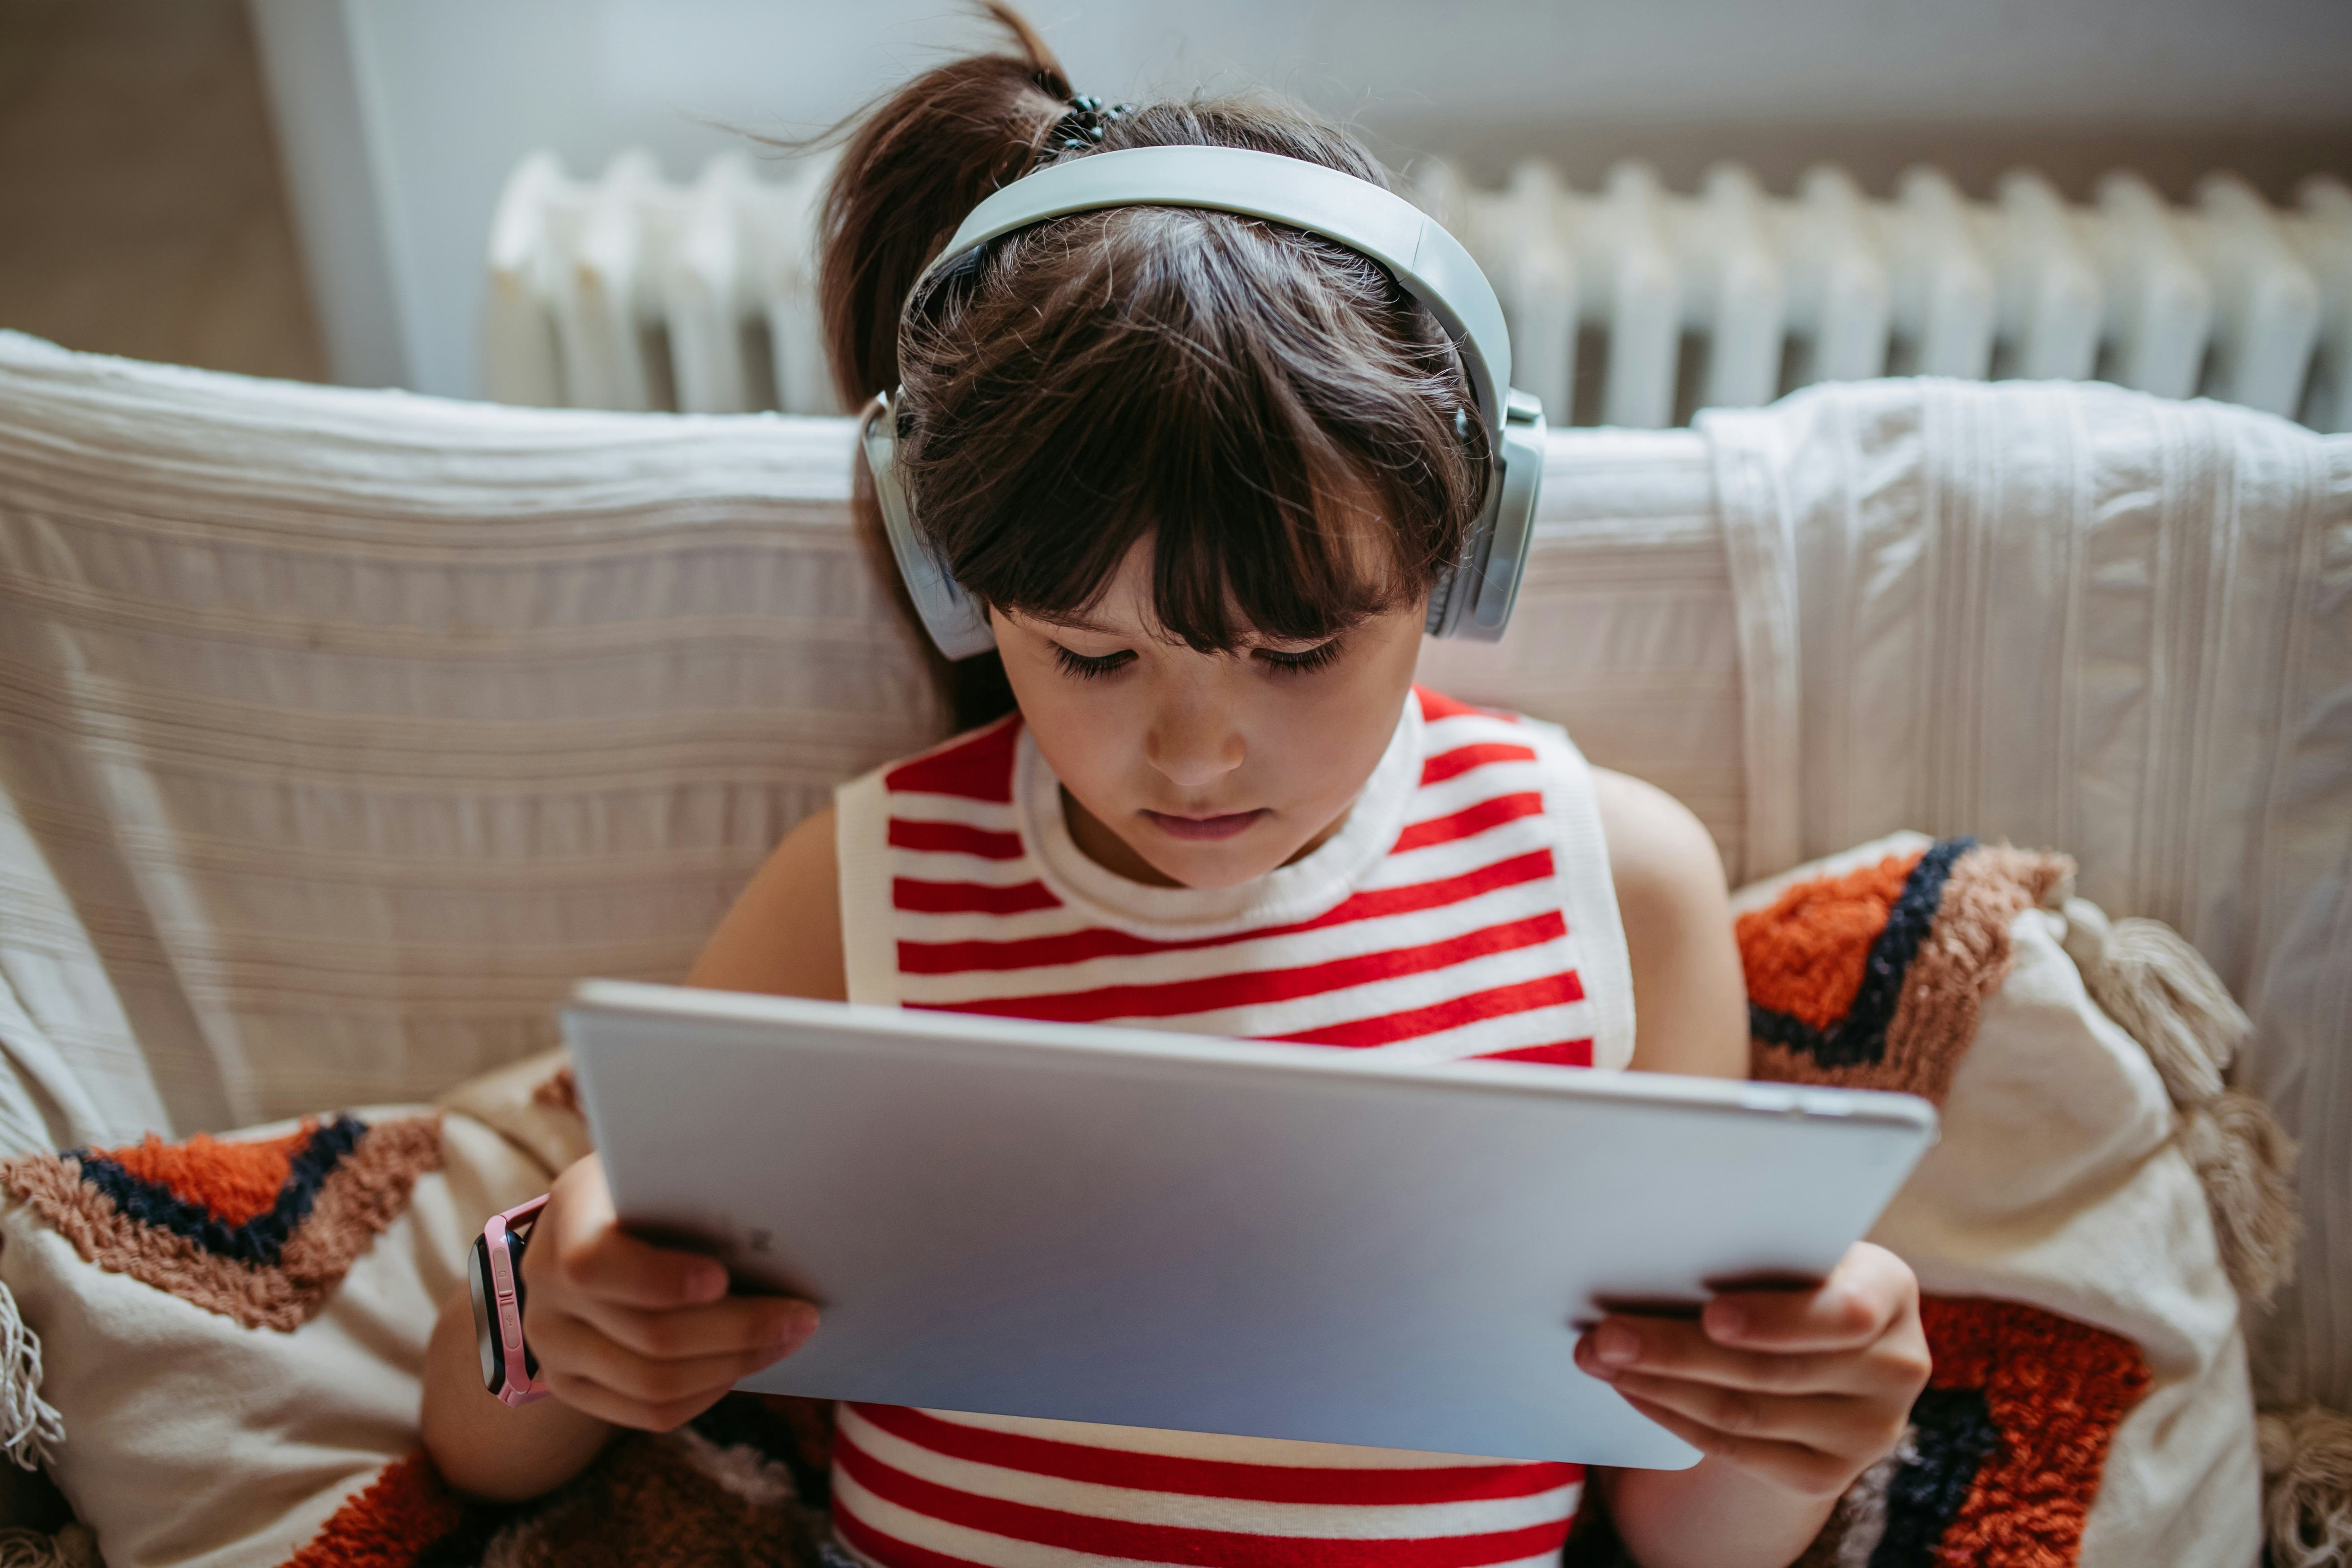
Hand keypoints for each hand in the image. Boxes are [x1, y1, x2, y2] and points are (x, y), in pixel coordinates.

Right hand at [518, 1154, 819, 1430]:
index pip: (595, 1263)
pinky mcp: (569, 1385)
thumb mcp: (666, 1168)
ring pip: (652, 1383)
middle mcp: (543, 1281)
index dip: (661, 1279)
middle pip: (648, 1334)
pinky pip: (646, 1413)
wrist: (594, 1226)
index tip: (723, 1277)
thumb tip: (782, 1211)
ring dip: (733, 1364)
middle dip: (738, 1329)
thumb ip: (700, 1185)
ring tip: (786, 1338)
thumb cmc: (656, 1185)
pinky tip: (741, 1365)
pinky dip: (706, 1393)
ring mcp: (550, 1342)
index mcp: (568, 1213)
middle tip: (801, 1316)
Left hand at [1573, 1242, 1929, 1499]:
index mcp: (1889, 1290)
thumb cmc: (1783, 1274)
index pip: (1844, 1313)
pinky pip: (1736, 1449)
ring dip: (1659, 1384)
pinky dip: (1673, 1417)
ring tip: (1599, 1357)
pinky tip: (1631, 1390)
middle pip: (1774, 1369)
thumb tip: (1659, 1242)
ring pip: (1745, 1412)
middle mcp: (1896, 1365)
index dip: (1776, 1320)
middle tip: (1606, 1333)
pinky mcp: (1826, 1475)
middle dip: (1677, 1350)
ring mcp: (1867, 1430)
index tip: (1711, 1314)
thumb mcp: (1789, 1250)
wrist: (1811, 1347)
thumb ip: (1751, 1247)